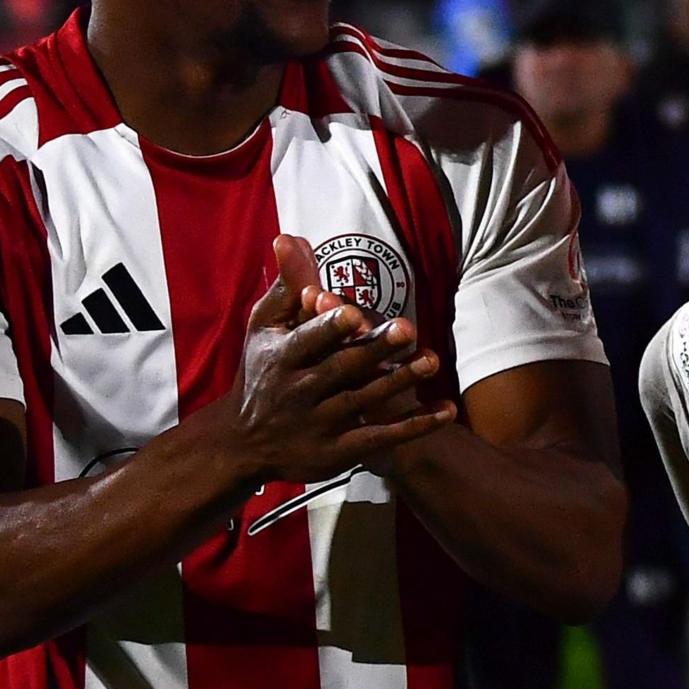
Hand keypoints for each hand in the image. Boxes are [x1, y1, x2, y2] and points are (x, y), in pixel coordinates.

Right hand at [213, 264, 452, 489]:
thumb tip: (290, 237)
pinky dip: (414, 426)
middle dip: (374, 349)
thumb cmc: (261, 370)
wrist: (244, 441)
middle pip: (342, 368)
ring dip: (401, 381)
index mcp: (282, 357)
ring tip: (432, 360)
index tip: (354, 312)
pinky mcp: (339, 451)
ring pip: (365, 400)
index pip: (308, 340)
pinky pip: (381, 437)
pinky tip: (445, 411)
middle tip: (408, 327)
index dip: (330, 327)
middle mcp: (299, 392)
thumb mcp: (265, 327)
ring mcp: (320, 424)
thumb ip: (287, 286)